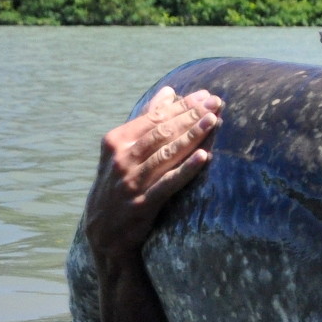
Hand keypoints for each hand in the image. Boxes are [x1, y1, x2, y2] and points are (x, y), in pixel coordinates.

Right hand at [82, 86, 222, 261]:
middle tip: (217, 102)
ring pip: (167, 154)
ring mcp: (131, 181)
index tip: (205, 95)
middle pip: (163, 132)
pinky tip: (204, 157)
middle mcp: (121, 159)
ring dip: (192, 136)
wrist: (104, 230)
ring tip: (214, 121)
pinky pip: (168, 183)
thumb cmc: (120, 182)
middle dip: (191, 116)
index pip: (154, 118)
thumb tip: (169, 91)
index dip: (182, 106)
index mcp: (116, 141)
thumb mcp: (124, 150)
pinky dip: (186, 169)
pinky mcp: (142, 204)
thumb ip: (146, 121)